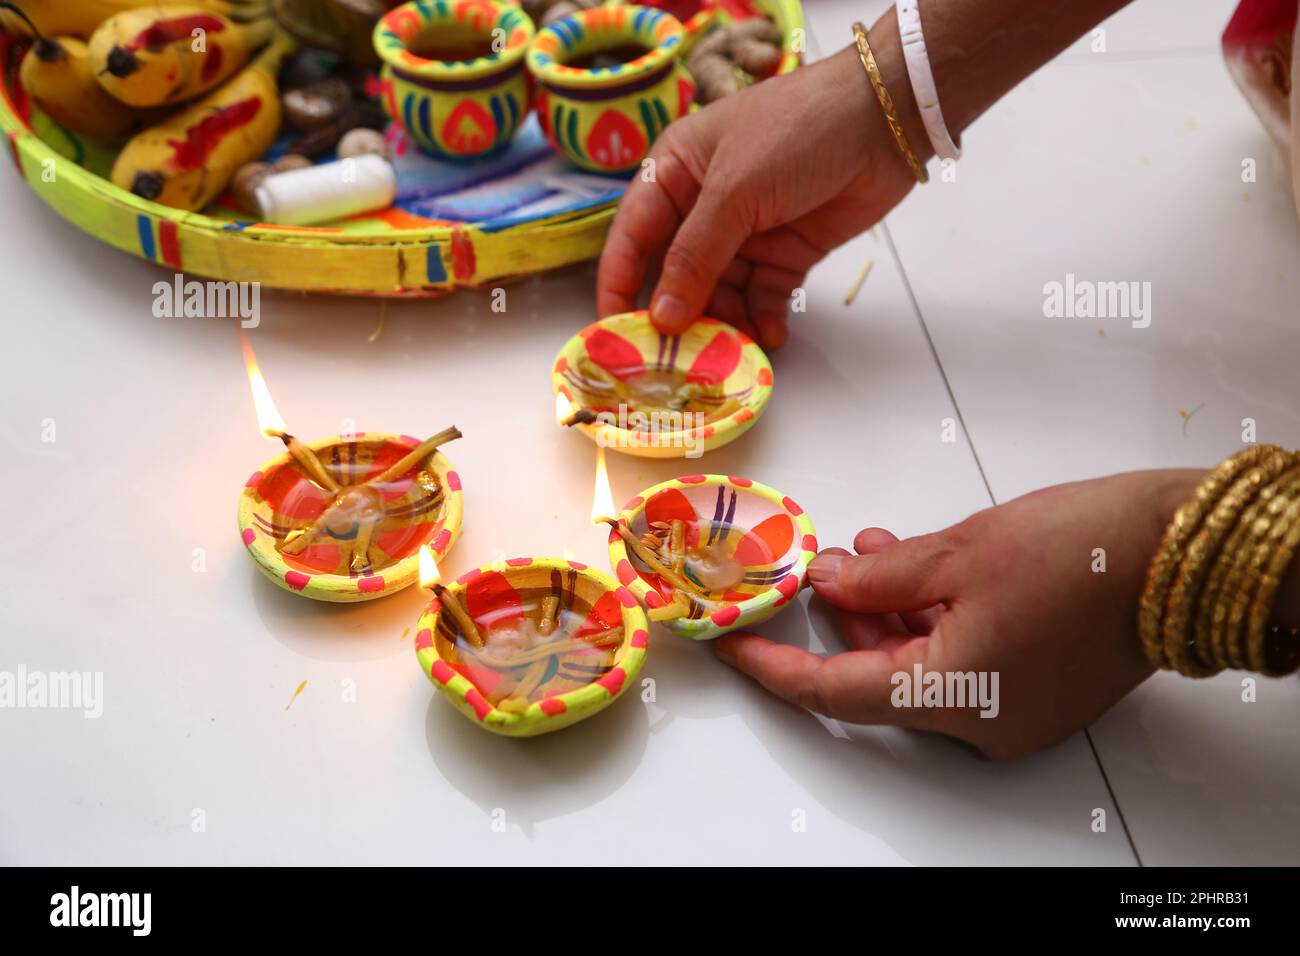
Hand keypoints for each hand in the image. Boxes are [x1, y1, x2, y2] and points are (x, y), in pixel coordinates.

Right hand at [595, 43, 921, 349]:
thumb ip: (695, 257)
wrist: (885, 119)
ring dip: (726, 323)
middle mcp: (702, 205)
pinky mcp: (785, 252)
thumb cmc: (797, 130)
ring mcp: (746, 231)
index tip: (613, 334)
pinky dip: (763, 319)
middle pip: (676, 274)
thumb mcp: (734, 191)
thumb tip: (662, 317)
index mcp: (673, 173)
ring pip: (721, 293)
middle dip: (678, 315)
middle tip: (676, 360)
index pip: (633, 238)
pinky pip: (762, 296)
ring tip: (733, 353)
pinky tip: (771, 336)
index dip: (620, 286)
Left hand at [716, 469, 1203, 758]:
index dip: (774, 668)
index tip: (731, 644)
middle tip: (814, 568)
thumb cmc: (1083, 551)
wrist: (1181, 554)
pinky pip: (960, 663)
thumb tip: (827, 580)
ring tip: (868, 551)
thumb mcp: (957, 552)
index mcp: (953, 696)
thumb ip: (877, 575)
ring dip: (887, 611)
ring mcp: (1013, 712)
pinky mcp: (1037, 690)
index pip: (834, 693)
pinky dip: (930, 621)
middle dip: (841, 621)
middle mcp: (981, 723)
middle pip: (878, 678)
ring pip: (920, 666)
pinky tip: (915, 567)